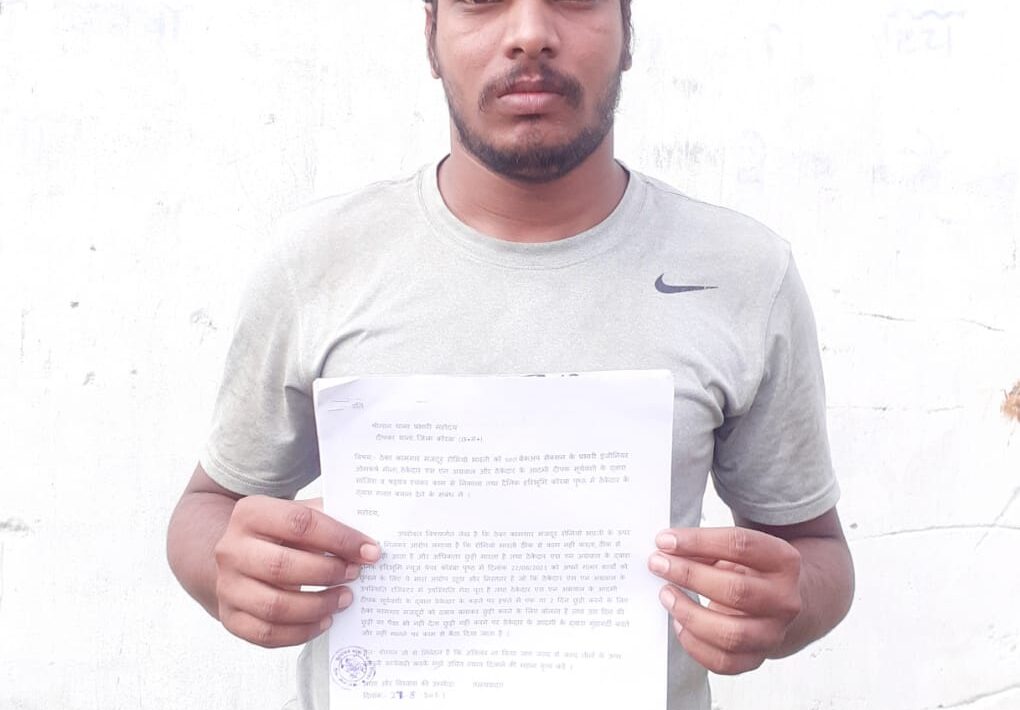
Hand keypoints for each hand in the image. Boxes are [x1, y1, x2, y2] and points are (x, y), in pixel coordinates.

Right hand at [213, 496, 379, 647]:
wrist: (237, 555)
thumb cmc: (277, 534)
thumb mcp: (296, 514)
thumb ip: (328, 520)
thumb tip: (366, 544)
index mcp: (250, 514)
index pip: (300, 523)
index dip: (339, 538)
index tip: (369, 551)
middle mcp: (232, 550)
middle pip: (282, 566)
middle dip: (327, 572)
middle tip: (354, 574)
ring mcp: (228, 586)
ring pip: (275, 606)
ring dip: (318, 606)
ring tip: (344, 598)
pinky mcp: (231, 617)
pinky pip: (267, 633)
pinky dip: (301, 632)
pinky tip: (324, 620)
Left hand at [648, 527, 801, 674]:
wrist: (778, 603)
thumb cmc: (750, 571)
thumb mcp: (737, 551)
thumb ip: (706, 548)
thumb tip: (667, 551)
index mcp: (784, 561)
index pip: (740, 546)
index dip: (698, 541)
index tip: (665, 540)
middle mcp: (784, 600)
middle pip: (736, 590)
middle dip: (689, 575)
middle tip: (659, 564)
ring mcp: (773, 633)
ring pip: (730, 633)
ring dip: (689, 613)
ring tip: (666, 595)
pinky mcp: (756, 658)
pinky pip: (722, 661)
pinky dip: (694, 643)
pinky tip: (679, 623)